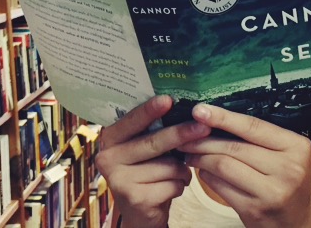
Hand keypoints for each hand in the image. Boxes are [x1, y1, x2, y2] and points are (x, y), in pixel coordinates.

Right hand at [95, 96, 210, 227]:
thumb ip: (152, 129)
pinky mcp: (135, 199)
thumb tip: (182, 107)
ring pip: (167, 165)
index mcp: (110, 138)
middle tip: (203, 127)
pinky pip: (171, 184)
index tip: (168, 100)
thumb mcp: (143, 147)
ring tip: (180, 172)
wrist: (140, 211)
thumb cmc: (146, 170)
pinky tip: (174, 187)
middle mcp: (108, 158)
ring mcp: (119, 180)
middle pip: (153, 142)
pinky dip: (180, 185)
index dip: (150, 110)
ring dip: (182, 169)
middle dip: (181, 134)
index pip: (132, 120)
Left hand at [178, 104, 310, 227]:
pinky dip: (206, 175)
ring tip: (189, 151)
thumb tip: (213, 117)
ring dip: (201, 157)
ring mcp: (272, 192)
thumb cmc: (284, 179)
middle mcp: (288, 168)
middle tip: (184, 135)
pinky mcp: (255, 210)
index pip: (252, 126)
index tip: (199, 110)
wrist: (296, 222)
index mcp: (296, 146)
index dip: (222, 117)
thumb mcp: (282, 152)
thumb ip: (257, 136)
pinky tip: (201, 170)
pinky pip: (220, 186)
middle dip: (204, 139)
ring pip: (223, 165)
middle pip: (234, 146)